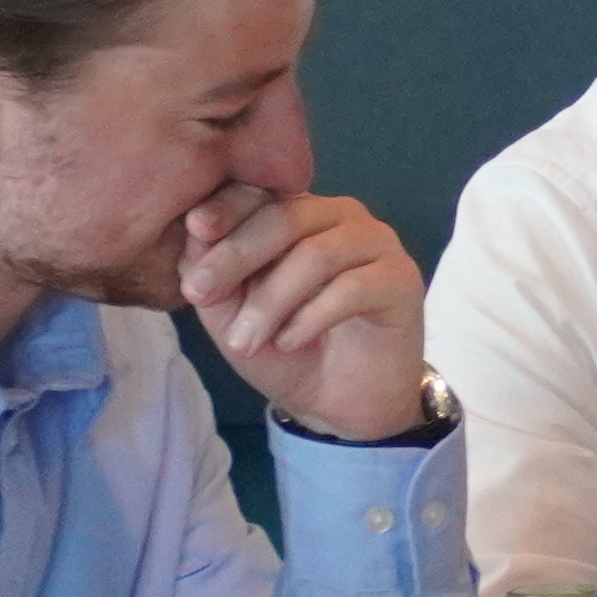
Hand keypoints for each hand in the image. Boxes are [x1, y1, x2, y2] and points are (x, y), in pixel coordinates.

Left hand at [180, 184, 430, 439]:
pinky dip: (311, 317)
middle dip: (237, 254)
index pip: (262, 191)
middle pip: (286, 216)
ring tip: (247, 340)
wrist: (337, 404)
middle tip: (202, 294)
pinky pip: (352, 287)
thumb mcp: (229, 310)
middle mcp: (340, 218)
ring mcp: (376, 245)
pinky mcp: (401, 281)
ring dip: (272, 300)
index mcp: (298, 213)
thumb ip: (212, 268)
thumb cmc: (282, 349)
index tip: (195, 229)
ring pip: (317, 254)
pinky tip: (289, 342)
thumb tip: (195, 228)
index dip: (227, 207)